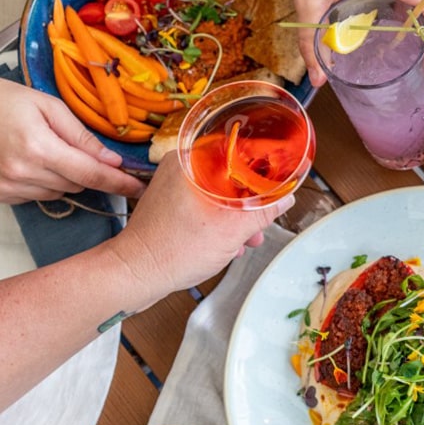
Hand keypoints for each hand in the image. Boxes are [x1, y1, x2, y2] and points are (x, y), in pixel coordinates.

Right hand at [0, 80, 144, 202]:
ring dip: (66, 176)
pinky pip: (39, 196)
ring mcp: (9, 186)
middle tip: (77, 148)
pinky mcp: (1, 194)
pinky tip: (32, 161)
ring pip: (61, 192)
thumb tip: (113, 161)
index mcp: (39, 147)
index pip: (91, 173)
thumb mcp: (48, 107)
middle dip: (88, 169)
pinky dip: (45, 182)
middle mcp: (23, 172)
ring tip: (46, 149)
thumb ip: (82, 136)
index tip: (140, 188)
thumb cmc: (4, 101)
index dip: (120, 183)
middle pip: (79, 184)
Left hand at [106, 155, 293, 304]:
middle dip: (251, 200)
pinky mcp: (169, 203)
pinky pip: (204, 203)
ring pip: (218, 191)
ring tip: (245, 238)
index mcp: (192, 161)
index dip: (263, 167)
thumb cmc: (172, 250)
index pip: (238, 150)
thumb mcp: (233, 230)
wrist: (137, 273)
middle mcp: (180, 167)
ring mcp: (172, 185)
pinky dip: (218, 218)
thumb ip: (263, 211)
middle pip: (231, 174)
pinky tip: (227, 240)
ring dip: (236, 213)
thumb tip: (285, 198)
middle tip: (263, 219)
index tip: (278, 180)